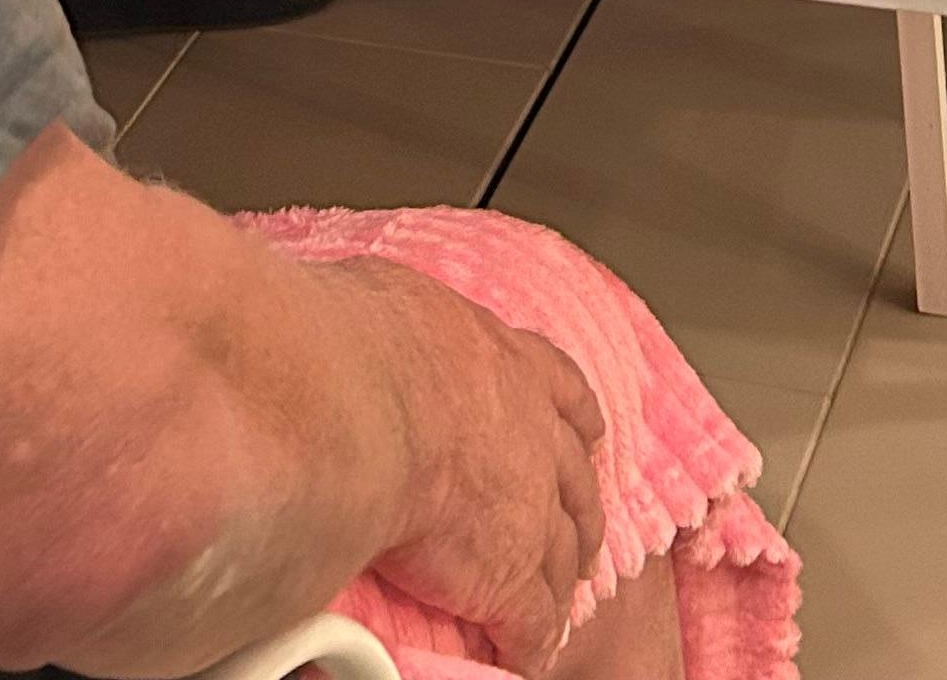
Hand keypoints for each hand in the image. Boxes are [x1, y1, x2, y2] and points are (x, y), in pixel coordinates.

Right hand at [357, 270, 606, 675]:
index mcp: (506, 363)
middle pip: (575, 479)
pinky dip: (533, 642)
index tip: (589, 434)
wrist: (359, 409)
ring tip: (561, 597)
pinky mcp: (508, 579)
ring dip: (562, 577)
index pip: (559, 389)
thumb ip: (407, 323)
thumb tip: (375, 320)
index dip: (575, 418)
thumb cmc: (356, 341)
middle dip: (580, 508)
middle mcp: (532, 435)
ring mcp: (528, 511)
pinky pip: (531, 621)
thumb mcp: (394, 302)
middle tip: (582, 532)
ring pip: (562, 553)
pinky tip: (529, 656)